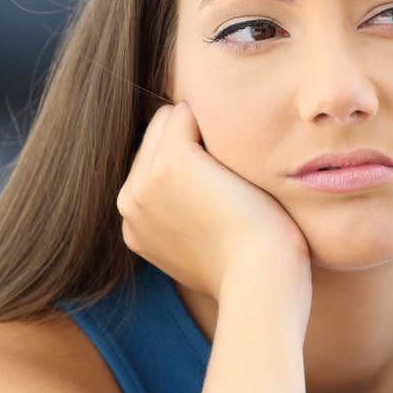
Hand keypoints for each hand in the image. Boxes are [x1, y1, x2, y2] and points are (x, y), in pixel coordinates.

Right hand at [116, 102, 308, 300]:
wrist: (262, 279)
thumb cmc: (251, 267)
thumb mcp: (204, 249)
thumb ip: (184, 221)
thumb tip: (195, 197)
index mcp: (134, 225)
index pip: (150, 164)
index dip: (193, 164)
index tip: (225, 190)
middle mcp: (130, 202)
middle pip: (155, 137)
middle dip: (193, 143)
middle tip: (234, 181)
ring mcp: (145, 181)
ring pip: (168, 120)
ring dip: (204, 132)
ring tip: (235, 174)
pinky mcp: (171, 161)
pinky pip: (186, 113)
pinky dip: (215, 123)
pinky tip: (237, 156)